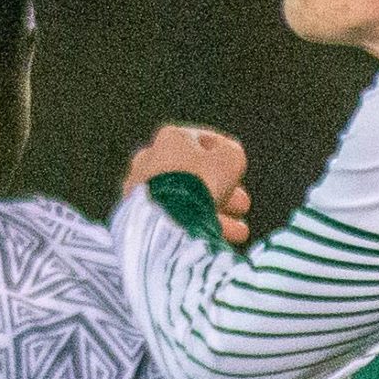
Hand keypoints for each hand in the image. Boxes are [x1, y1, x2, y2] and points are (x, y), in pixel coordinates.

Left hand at [124, 124, 249, 243]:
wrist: (165, 218)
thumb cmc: (199, 182)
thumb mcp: (229, 159)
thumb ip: (231, 153)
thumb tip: (227, 156)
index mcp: (170, 138)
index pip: (204, 143)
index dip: (226, 159)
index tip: (239, 176)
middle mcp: (149, 159)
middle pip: (195, 175)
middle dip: (224, 193)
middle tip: (242, 207)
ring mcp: (140, 188)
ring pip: (186, 200)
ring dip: (216, 215)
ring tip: (239, 232)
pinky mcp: (136, 214)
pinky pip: (173, 218)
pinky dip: (195, 226)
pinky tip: (217, 240)